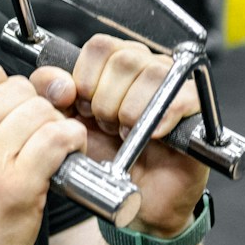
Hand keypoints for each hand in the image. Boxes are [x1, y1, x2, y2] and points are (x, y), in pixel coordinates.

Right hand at [0, 62, 87, 244]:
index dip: (8, 93)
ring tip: (49, 154)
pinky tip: (64, 160)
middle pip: (19, 89)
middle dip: (34, 110)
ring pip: (43, 111)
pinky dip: (72, 144)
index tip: (13, 116)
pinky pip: (60, 138)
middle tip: (33, 140)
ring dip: (54, 129)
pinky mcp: (18, 186)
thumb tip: (19, 92)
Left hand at [30, 35, 207, 235]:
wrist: (133, 198)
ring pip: (151, 74)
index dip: (86, 79)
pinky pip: (180, 96)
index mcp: (114, 64)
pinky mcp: (195, 107)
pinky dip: (159, 119)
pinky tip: (150, 137)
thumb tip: (59, 84)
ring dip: (130, 111)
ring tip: (127, 133)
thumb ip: (49, 94)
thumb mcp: (65, 124)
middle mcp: (145, 66)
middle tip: (106, 126)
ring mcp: (174, 83)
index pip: (100, 47)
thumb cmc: (105, 158)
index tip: (82, 108)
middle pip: (124, 58)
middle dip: (105, 100)